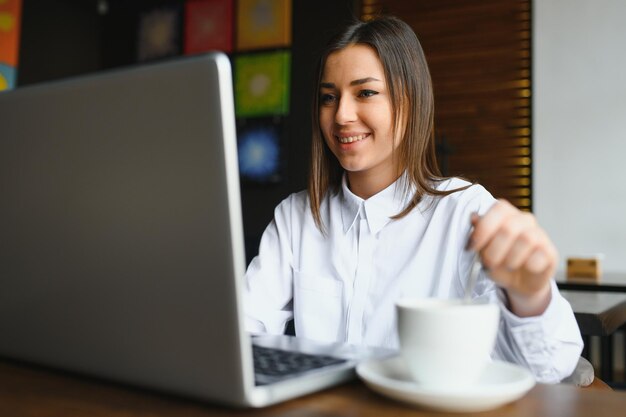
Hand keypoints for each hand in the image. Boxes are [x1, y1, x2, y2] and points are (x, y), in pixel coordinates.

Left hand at [469, 199, 556, 316]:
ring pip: (526, 239)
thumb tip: (474, 217)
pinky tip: (524, 268)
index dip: (484, 228)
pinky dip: (528, 265)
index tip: (472, 246)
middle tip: (488, 263)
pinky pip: (540, 255)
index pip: (499, 209)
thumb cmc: (499, 263)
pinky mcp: (550, 252)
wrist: (519, 283)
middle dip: (494, 250)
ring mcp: (540, 235)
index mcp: (507, 215)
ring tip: (507, 266)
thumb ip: (478, 235)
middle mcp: (525, 221)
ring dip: (510, 258)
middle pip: (509, 227)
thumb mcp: (483, 251)